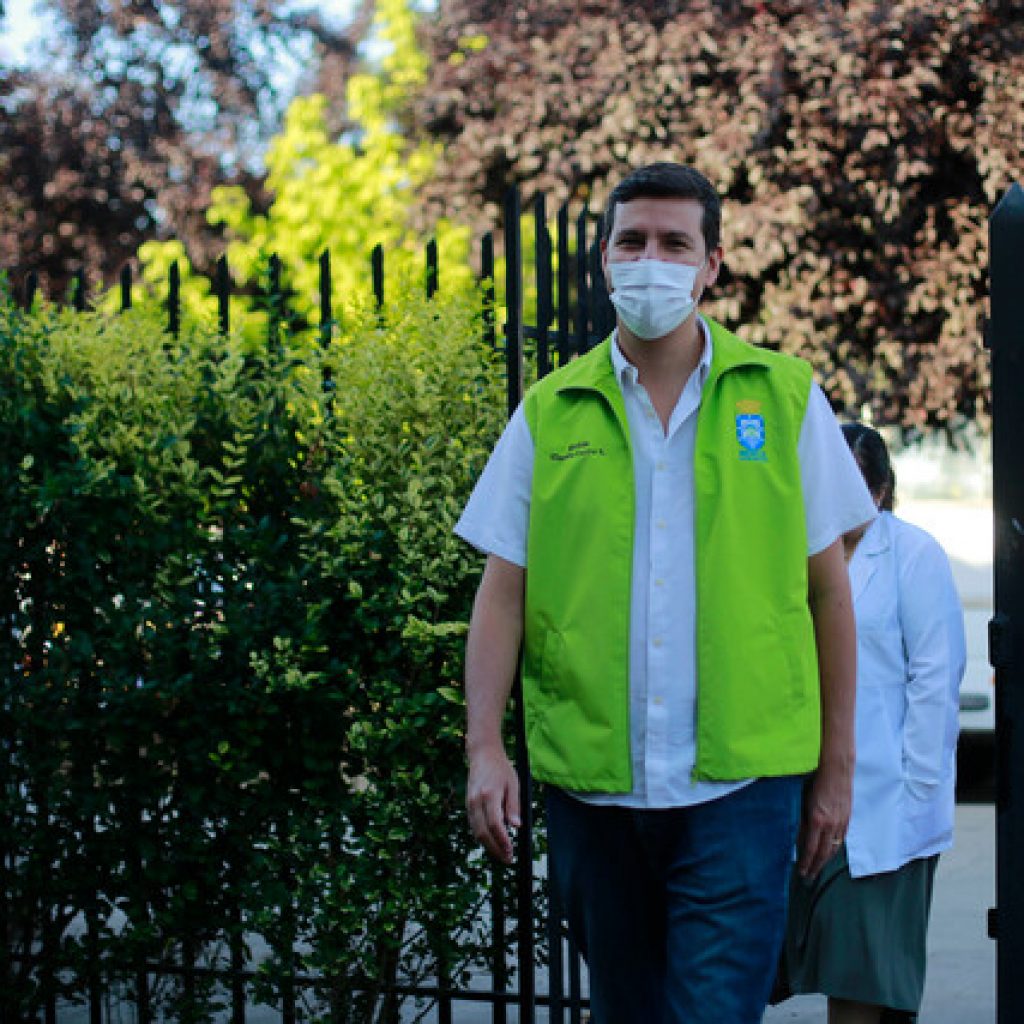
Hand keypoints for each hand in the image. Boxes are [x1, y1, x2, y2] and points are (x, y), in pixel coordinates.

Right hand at [466, 744, 520, 864]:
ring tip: (501, 854)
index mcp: (490, 794)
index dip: (502, 841)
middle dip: (495, 849)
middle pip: (482, 832)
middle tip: (507, 859)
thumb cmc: (501, 769)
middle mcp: (476, 801)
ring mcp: (469, 803)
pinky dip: (482, 836)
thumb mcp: (514, 784)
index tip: (510, 852)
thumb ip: (514, 806)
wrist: (482, 755)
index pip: (495, 824)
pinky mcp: (467, 805)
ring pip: (476, 831)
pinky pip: (473, 825)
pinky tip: (492, 842)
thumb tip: (516, 826)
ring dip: (488, 846)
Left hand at [797, 759, 851, 878]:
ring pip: (833, 848)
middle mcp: (830, 825)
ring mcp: (841, 823)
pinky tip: (829, 854)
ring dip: (825, 861)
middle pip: (823, 853)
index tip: (801, 872)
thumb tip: (799, 840)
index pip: (810, 848)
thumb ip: (802, 822)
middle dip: (815, 866)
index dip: (806, 862)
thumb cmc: (816, 783)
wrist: (837, 772)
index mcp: (816, 820)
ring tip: (817, 869)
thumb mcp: (804, 802)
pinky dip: (834, 849)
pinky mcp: (847, 820)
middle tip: (808, 878)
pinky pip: (840, 840)